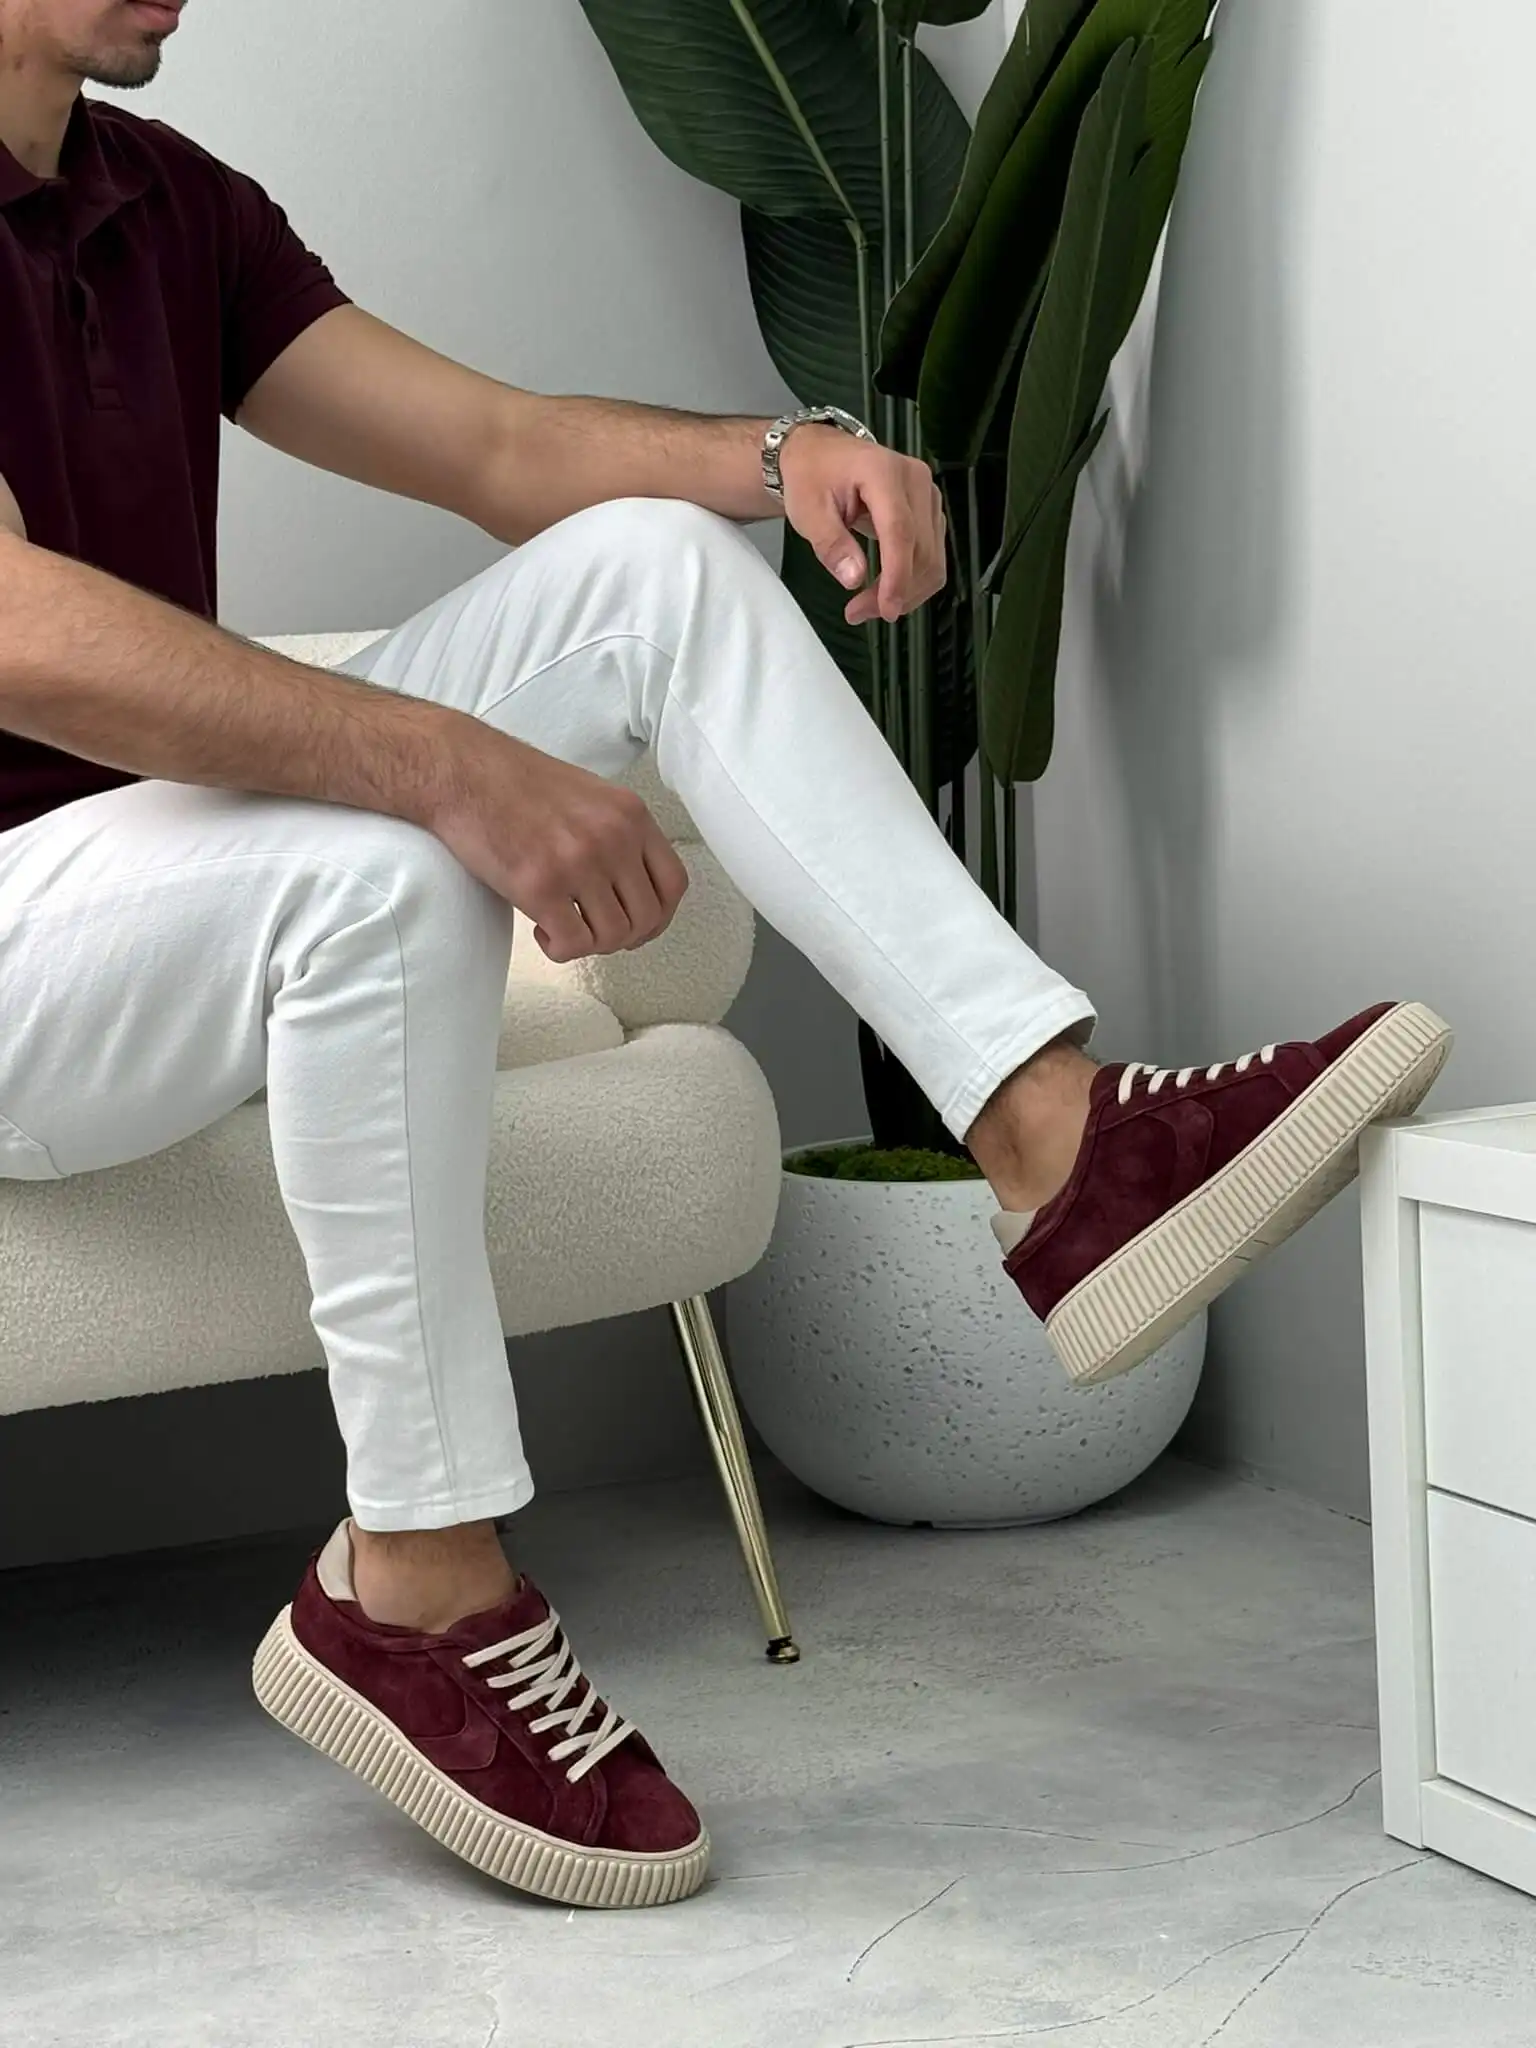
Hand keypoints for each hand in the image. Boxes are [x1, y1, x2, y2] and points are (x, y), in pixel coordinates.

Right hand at [430, 729, 689, 963]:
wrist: (460, 770)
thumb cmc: (514, 783)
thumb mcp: (589, 796)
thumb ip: (617, 834)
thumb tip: (630, 889)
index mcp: (629, 814)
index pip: (674, 884)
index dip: (660, 917)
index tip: (636, 926)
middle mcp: (613, 838)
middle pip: (648, 917)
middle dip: (622, 937)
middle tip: (591, 930)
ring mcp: (579, 862)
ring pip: (613, 937)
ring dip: (589, 944)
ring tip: (561, 926)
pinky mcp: (540, 885)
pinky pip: (573, 944)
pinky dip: (560, 950)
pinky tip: (541, 931)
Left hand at [778, 425, 947, 625]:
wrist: (820, 454)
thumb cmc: (811, 477)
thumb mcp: (808, 511)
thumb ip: (831, 544)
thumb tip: (855, 579)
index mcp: (883, 472)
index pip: (900, 531)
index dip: (897, 575)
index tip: (886, 609)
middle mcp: (915, 480)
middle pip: (921, 549)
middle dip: (895, 591)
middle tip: (857, 613)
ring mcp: (927, 494)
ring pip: (933, 558)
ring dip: (906, 592)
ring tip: (868, 607)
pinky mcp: (929, 510)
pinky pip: (932, 554)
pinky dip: (912, 580)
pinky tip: (886, 591)